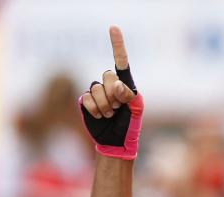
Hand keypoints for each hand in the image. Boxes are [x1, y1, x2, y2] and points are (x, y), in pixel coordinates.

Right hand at [78, 27, 143, 159]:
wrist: (116, 142)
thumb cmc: (130, 125)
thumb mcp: (137, 109)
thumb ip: (130, 95)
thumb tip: (116, 85)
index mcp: (125, 83)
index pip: (120, 60)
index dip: (117, 43)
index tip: (113, 28)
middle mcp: (109, 84)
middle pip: (106, 75)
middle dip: (113, 93)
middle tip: (118, 107)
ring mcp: (97, 93)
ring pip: (95, 89)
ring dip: (104, 105)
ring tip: (110, 114)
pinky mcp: (86, 102)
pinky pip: (86, 98)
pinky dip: (94, 109)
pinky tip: (100, 116)